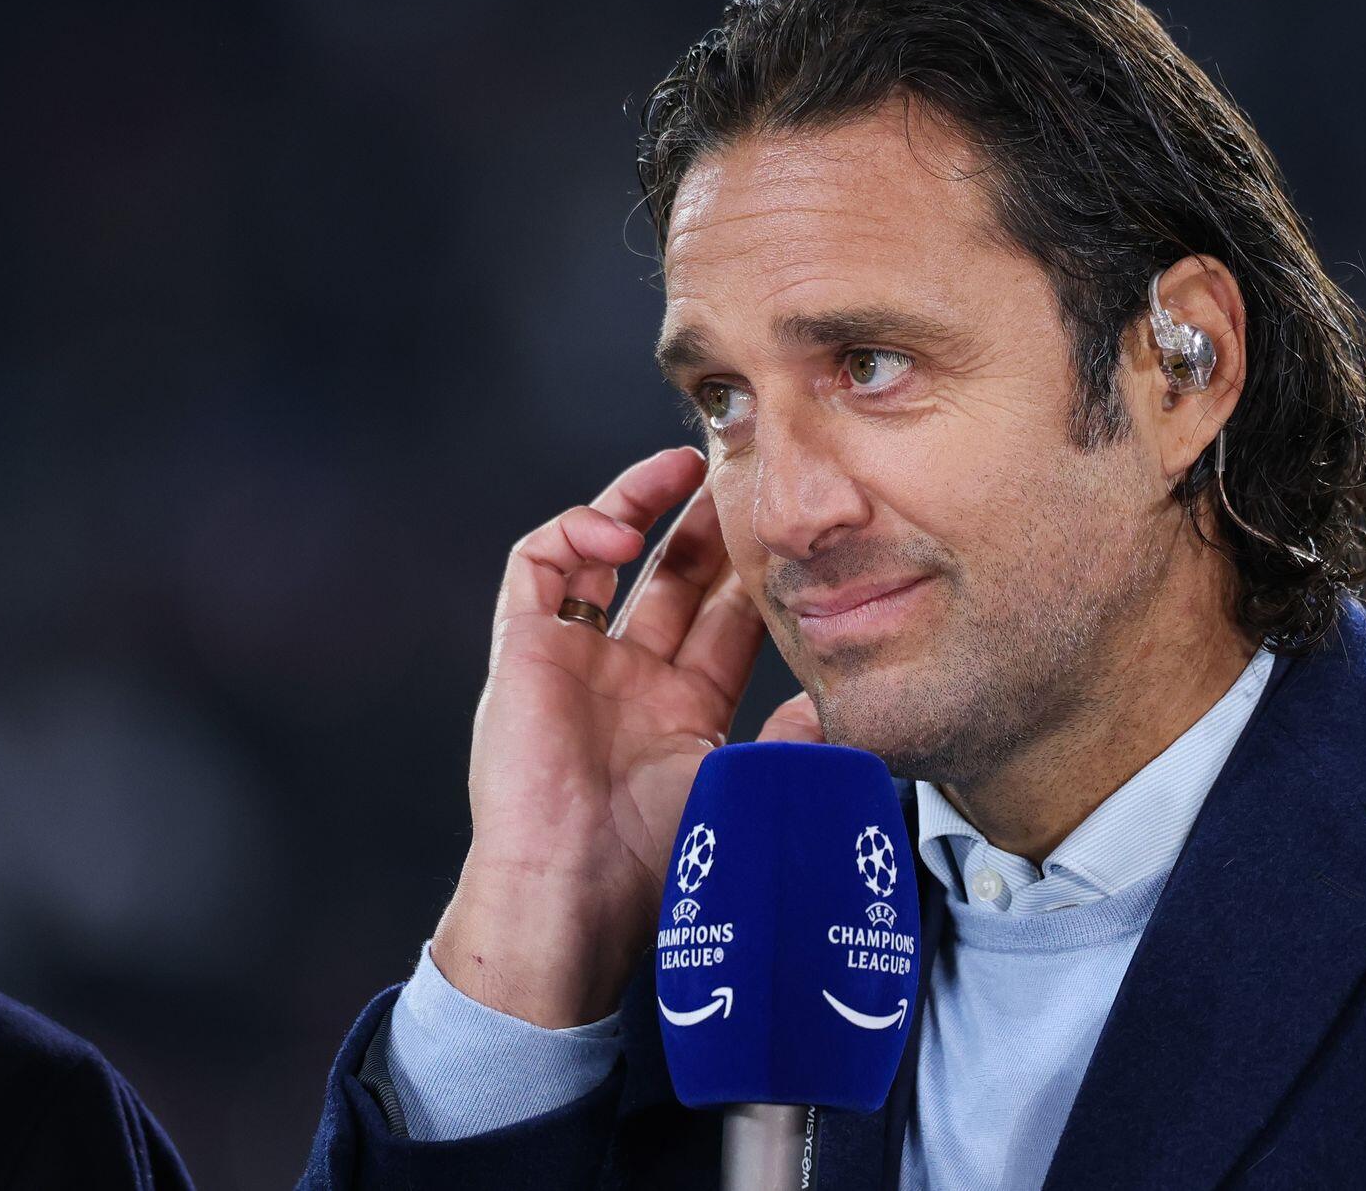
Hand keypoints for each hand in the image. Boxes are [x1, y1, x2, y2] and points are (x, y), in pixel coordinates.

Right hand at [431, 447, 814, 1026]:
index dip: (753, 571)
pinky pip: (539, 565)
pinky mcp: (523, 650)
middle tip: (740, 475)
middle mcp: (630, 679)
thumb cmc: (656, 863)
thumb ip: (792, 739)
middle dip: (706, 523)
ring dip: (640, 504)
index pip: (725, 617)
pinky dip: (576, 532)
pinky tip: (621, 530)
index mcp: (683, 711)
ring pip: (604, 554)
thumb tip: (841, 699)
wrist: (573, 897)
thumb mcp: (748, 789)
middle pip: (671, 575)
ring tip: (681, 468)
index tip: (788, 532)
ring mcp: (574, 661)